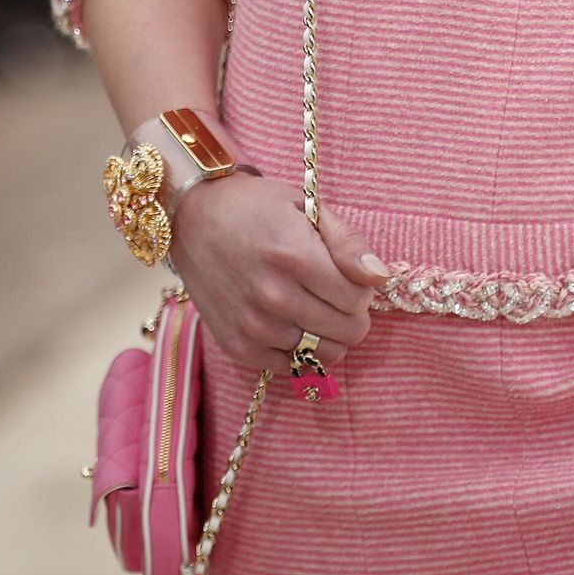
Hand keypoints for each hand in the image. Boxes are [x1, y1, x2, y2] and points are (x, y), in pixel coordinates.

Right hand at [167, 175, 390, 378]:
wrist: (193, 219)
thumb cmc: (255, 208)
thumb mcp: (306, 207)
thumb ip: (347, 242)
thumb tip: (380, 276)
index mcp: (294, 256)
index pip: (357, 299)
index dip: (363, 288)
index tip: (349, 276)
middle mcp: (273, 296)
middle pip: (346, 331)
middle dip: (352, 313)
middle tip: (335, 292)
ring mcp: (253, 326)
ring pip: (322, 354)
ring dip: (329, 334)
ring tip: (315, 307)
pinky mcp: (237, 347)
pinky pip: (291, 367)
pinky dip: (301, 350)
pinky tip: (293, 323)